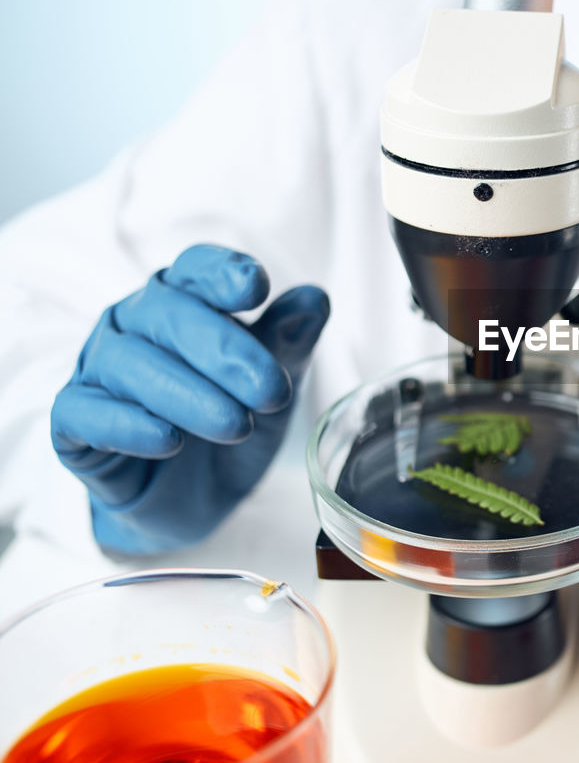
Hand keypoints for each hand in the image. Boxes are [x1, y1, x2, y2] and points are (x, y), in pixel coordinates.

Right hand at [50, 244, 329, 553]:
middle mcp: (132, 325)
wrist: (197, 501)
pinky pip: (84, 412)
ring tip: (235, 426)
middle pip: (166, 314)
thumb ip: (289, 344)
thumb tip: (315, 299)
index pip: (194, 269)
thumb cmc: (230, 426)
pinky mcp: (72, 424)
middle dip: (223, 350)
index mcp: (183, 302)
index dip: (221, 272)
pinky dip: (128, 425)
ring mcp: (96, 371)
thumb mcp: (271, 390)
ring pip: (127, 363)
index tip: (256, 288)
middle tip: (270, 391)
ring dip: (186, 394)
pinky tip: (169, 440)